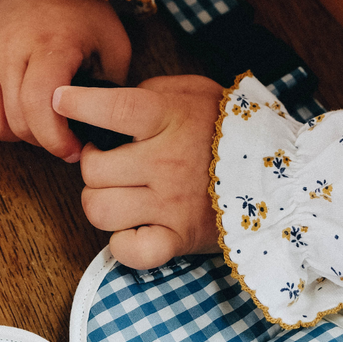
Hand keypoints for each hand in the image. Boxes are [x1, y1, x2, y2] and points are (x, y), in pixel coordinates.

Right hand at [0, 0, 130, 159]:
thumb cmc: (83, 13)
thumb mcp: (113, 45)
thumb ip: (111, 88)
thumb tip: (103, 129)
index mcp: (51, 44)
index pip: (40, 105)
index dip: (56, 138)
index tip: (73, 149)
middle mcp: (11, 50)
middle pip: (19, 121)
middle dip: (45, 139)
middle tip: (65, 136)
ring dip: (20, 134)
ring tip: (41, 122)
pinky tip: (21, 111)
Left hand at [54, 75, 224, 269]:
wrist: (282, 173)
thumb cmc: (230, 127)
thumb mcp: (194, 90)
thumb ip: (151, 91)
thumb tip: (109, 104)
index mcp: (168, 118)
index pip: (110, 109)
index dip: (77, 103)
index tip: (60, 99)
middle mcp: (165, 161)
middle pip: (93, 169)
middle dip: (91, 163)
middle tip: (107, 159)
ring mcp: (171, 204)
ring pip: (100, 209)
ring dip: (99, 200)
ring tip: (117, 191)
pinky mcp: (179, 238)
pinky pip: (130, 252)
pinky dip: (122, 244)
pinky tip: (132, 226)